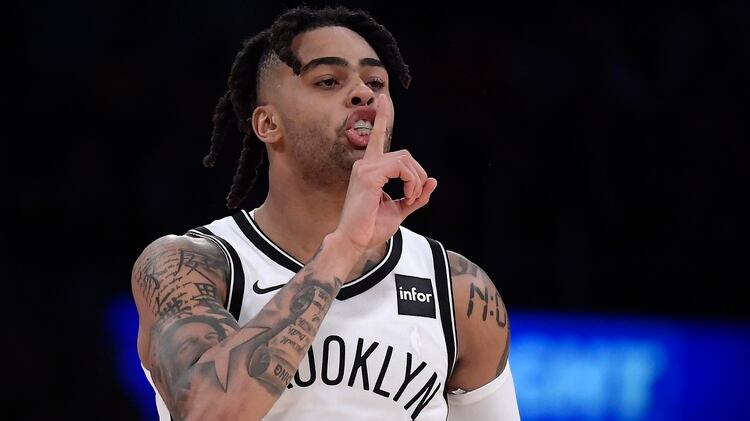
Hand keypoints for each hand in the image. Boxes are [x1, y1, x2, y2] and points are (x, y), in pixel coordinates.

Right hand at [336, 94, 437, 251]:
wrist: (355, 242)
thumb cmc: (371, 228)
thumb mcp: (399, 209)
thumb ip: (415, 196)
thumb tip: (433, 181)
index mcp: (369, 169)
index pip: (377, 137)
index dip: (382, 117)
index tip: (383, 98)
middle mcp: (365, 164)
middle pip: (405, 155)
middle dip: (417, 175)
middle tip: (414, 196)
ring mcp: (365, 168)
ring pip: (405, 159)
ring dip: (415, 180)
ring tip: (410, 198)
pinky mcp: (369, 176)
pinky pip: (401, 167)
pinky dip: (411, 182)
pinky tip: (407, 197)